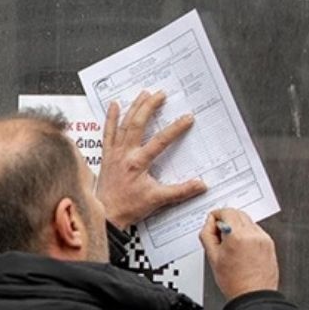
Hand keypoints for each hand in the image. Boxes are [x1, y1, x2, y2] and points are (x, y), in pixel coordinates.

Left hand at [97, 90, 207, 229]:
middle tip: (161, 94)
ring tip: (143, 93)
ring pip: (123, 125)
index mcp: (138, 163)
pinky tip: (113, 105)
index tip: (187, 117)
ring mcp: (114, 153)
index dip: (175, 128)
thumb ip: (181, 191)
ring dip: (134, 108)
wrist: (106, 215)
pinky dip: (110, 118)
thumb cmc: (128, 207)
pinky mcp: (107, 155)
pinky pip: (107, 133)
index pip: (160, 141)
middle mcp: (124, 154)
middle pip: (137, 125)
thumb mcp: (158, 199)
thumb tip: (202, 185)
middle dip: (150, 107)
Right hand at [200, 208, 278, 299]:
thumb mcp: (212, 257)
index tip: (212, 222)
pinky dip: (246, 234)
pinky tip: (241, 248)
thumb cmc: (234, 281)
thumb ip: (207, 235)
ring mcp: (263, 238)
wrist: (253, 294)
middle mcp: (253, 234)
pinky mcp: (269, 243)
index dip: (216, 215)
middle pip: (238, 213)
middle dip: (226, 219)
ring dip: (237, 226)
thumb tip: (209, 224)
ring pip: (247, 221)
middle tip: (219, 233)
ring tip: (230, 244)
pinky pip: (255, 231)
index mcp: (237, 236)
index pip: (226, 212)